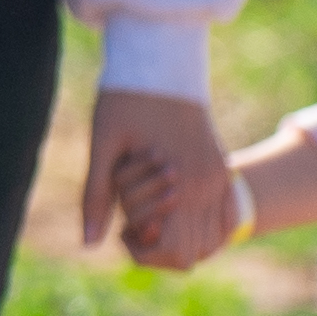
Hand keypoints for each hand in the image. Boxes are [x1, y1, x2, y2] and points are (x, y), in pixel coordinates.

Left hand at [83, 84, 238, 267]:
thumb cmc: (126, 99)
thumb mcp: (103, 145)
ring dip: (181, 240)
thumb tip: (90, 243)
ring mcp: (220, 179)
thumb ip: (96, 195)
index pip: (174, 252)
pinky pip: (226, 220)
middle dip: (158, 248)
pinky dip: (203, 230)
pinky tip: (173, 213)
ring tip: (149, 215)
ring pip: (211, 242)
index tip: (121, 226)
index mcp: (180, 184)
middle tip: (131, 222)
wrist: (162, 61)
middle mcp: (208, 187)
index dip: (141, 249)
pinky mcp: (223, 170)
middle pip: (192, 254)